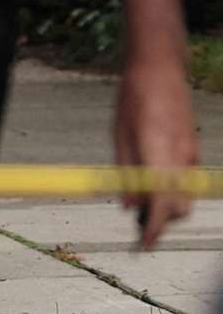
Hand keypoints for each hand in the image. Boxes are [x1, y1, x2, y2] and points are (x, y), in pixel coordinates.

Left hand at [112, 59, 198, 247]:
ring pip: (187, 196)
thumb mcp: (119, 135)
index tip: (143, 243)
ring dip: (168, 208)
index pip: (163, 202)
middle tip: (139, 228)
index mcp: (158, 152)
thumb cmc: (133, 99)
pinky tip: (153, 188)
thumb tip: (129, 207)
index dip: (155, 227)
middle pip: (180, 207)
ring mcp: (191, 153)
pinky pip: (187, 182)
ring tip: (143, 208)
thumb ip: (125, 173)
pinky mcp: (194, 150)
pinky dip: (173, 192)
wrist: (160, 70)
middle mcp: (181, 157)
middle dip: (162, 222)